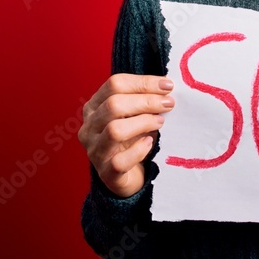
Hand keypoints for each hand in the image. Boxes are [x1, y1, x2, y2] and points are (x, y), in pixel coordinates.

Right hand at [78, 74, 174, 197]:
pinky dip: (138, 150)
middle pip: (113, 105)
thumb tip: (166, 87)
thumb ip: (143, 100)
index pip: (115, 84)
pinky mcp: (106, 173)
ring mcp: (95, 151)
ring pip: (114, 130)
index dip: (143, 82)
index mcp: (94, 107)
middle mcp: (89, 127)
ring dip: (143, 122)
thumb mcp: (135, 115)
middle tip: (168, 103)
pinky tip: (149, 143)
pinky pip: (120, 161)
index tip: (167, 85)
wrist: (128, 176)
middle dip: (146, 101)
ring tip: (160, 122)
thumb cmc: (133, 140)